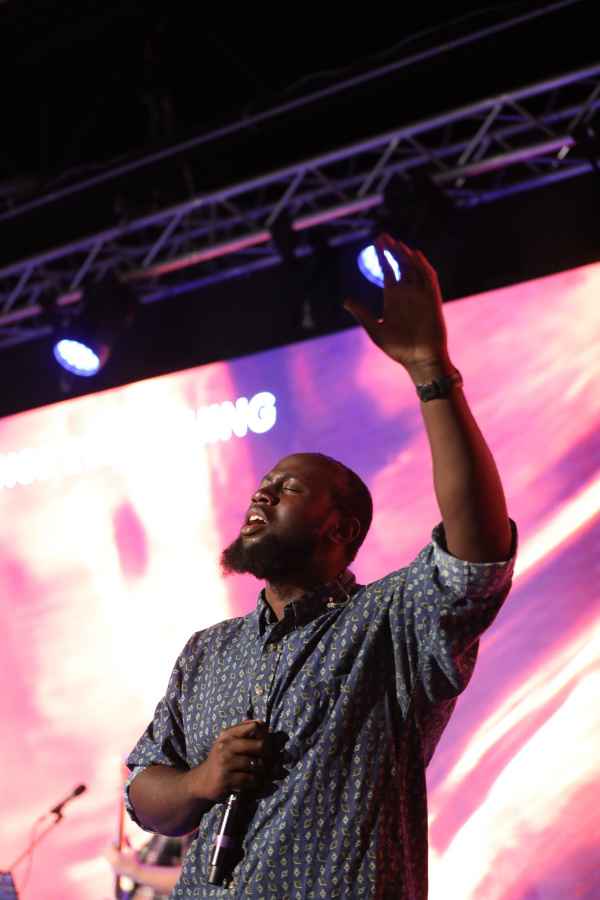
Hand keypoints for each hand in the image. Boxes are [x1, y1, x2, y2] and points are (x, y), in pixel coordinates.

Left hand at [103, 838, 139, 878]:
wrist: (136, 873)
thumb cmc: (136, 860)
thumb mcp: (132, 849)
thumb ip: (127, 842)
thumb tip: (125, 834)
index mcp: (116, 857)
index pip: (110, 846)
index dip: (113, 841)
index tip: (116, 837)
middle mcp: (112, 863)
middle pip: (106, 852)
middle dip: (110, 846)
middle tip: (116, 843)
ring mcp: (112, 867)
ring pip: (107, 857)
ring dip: (111, 852)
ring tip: (119, 850)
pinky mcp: (113, 870)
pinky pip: (110, 862)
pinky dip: (113, 858)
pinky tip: (120, 857)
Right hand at [189, 719, 272, 802]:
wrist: (203, 780)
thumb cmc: (221, 759)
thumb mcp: (228, 741)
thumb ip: (243, 730)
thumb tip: (262, 723)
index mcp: (227, 734)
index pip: (254, 726)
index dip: (266, 735)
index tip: (266, 746)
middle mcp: (225, 746)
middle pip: (260, 746)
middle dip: (268, 756)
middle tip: (267, 763)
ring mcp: (224, 762)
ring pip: (256, 764)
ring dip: (262, 771)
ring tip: (259, 774)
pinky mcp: (225, 779)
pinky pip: (250, 779)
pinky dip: (256, 783)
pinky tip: (254, 784)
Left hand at [345, 234, 451, 380]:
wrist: (420, 361)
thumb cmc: (399, 349)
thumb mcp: (376, 331)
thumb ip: (363, 315)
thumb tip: (346, 301)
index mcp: (393, 297)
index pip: (388, 270)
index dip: (382, 256)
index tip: (376, 242)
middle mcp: (407, 292)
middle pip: (400, 264)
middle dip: (392, 249)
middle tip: (383, 235)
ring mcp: (420, 294)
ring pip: (414, 267)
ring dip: (405, 254)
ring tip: (395, 243)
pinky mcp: (432, 299)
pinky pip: (428, 278)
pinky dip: (422, 265)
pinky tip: (414, 254)